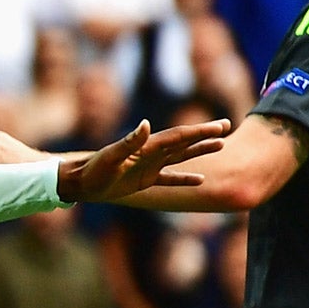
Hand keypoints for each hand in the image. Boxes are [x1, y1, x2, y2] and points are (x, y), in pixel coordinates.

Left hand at [58, 117, 230, 203]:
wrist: (80, 182)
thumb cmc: (93, 170)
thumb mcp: (110, 157)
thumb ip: (129, 142)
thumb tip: (146, 125)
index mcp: (147, 146)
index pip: (178, 137)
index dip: (199, 131)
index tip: (220, 127)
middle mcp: (151, 153)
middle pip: (184, 142)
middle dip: (205, 134)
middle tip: (227, 126)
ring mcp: (150, 166)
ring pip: (181, 157)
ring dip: (199, 151)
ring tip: (221, 145)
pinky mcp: (145, 179)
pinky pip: (170, 178)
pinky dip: (185, 178)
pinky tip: (200, 180)